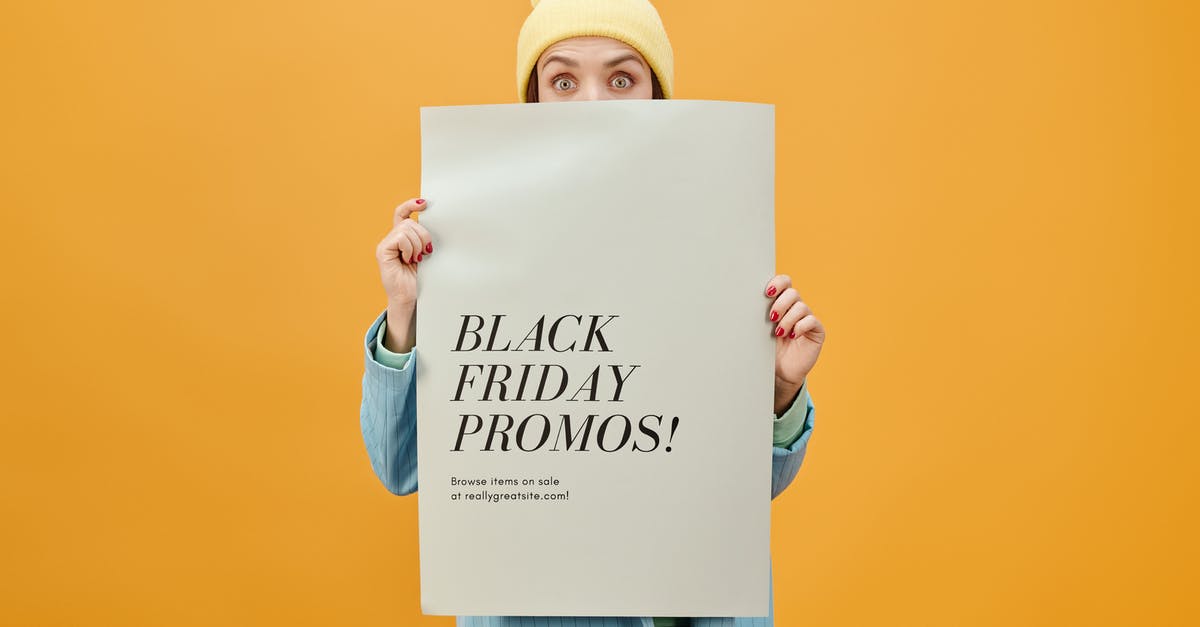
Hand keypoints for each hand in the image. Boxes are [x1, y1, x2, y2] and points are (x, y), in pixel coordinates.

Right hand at [375, 197, 432, 351]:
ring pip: (406, 229)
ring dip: (417, 245)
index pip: (402, 213)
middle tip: (426, 253)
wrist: (411, 298)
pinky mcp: (382, 251)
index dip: (412, 205)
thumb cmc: (420, 279)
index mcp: (402, 238)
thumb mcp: (426, 254)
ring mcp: (385, 244)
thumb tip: (437, 222)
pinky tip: (408, 260)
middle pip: (409, 223)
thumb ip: (425, 238)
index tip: (425, 203)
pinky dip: (409, 248)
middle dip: (423, 236)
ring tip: (416, 260)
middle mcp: (391, 239)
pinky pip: (400, 238)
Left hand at [764, 274, 825, 413]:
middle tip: (771, 318)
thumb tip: (741, 299)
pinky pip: (812, 321)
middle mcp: (795, 308)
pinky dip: (800, 327)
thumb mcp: (757, 330)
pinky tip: (792, 336)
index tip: (767, 292)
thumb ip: (755, 314)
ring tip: (779, 333)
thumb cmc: (765, 350)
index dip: (778, 283)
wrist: (778, 373)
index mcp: (781, 303)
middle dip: (780, 304)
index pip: (784, 282)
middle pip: (793, 292)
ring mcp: (807, 319)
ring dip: (788, 319)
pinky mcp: (816, 331)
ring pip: (801, 307)